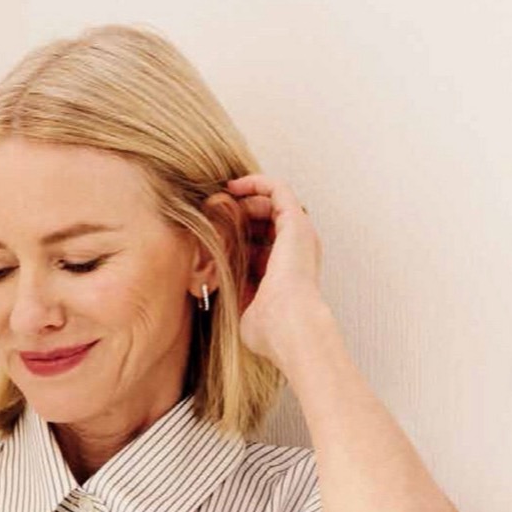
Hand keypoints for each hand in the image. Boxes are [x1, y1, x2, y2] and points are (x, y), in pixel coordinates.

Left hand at [203, 173, 328, 368]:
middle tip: (212, 213)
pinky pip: (278, 189)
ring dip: (244, 198)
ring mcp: (299, 234)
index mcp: (287, 272)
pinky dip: (256, 183)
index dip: (237, 237)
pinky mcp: (296, 221)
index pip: (261, 246)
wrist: (288, 327)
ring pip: (271, 203)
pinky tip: (233, 186)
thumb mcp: (244, 307)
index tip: (213, 233)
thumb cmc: (269, 329)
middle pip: (265, 222)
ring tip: (219, 198)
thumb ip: (235, 291)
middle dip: (238, 215)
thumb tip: (214, 284)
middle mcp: (296, 251)